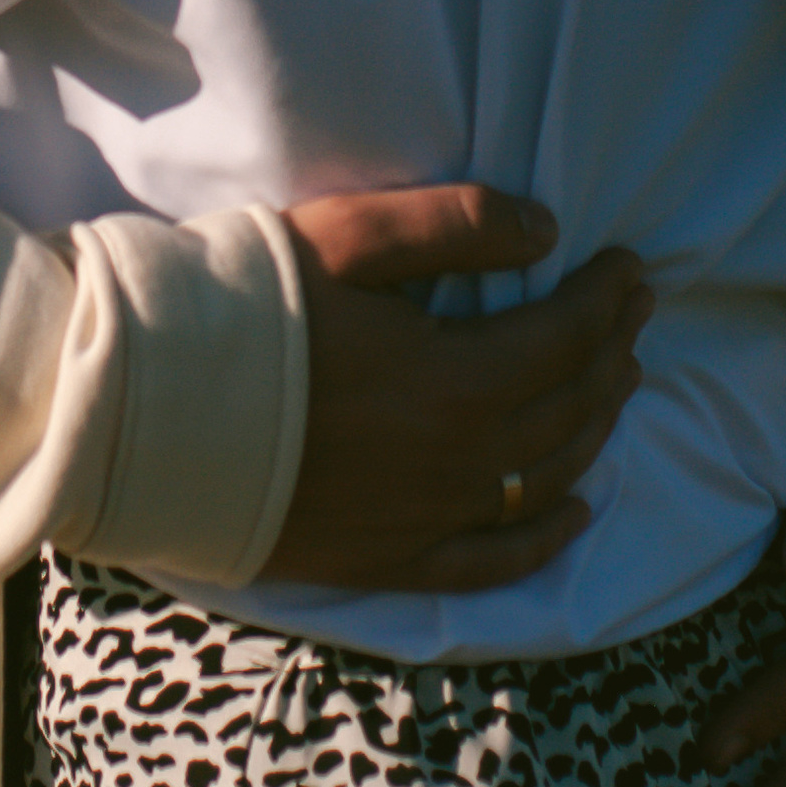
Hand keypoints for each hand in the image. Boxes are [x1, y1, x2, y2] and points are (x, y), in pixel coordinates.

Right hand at [262, 184, 650, 593]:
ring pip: (542, 478)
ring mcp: (426, 519)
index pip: (563, 336)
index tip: (630, 266)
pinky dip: (544, 537)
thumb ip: (455, 225)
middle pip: (566, 407)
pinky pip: (491, 560)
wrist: (152, 407)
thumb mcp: (349, 236)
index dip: (605, 299)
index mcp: (455, 379)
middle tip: (633, 312)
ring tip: (617, 384)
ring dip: (593, 428)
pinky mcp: (387, 559)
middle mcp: (458, 461)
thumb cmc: (247, 306)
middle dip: (611, 352)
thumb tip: (548, 230)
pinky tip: (576, 511)